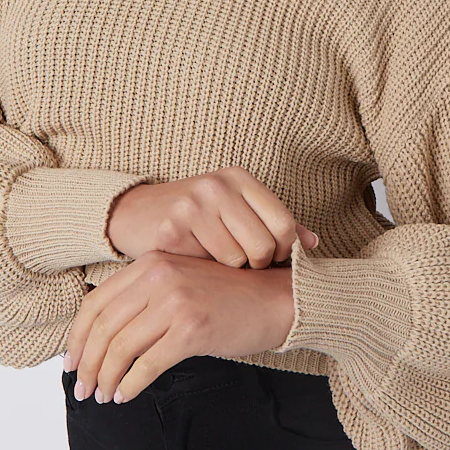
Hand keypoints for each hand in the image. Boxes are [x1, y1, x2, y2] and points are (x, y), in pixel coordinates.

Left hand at [62, 250, 296, 403]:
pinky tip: (127, 394)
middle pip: (104, 327)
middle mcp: (159, 277)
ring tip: (103, 395)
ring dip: (106, 377)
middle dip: (87, 362)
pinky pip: (147, 364)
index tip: (72, 361)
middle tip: (82, 387)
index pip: (97, 301)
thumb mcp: (182, 281)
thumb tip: (105, 335)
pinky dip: (131, 384)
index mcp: (151, 262)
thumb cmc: (230, 296)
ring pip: (121, 347)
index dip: (78, 336)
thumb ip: (147, 296)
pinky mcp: (191, 329)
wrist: (277, 299)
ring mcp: (175, 302)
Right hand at [107, 166, 318, 267]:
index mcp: (240, 178)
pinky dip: (209, 271)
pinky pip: (213, 264)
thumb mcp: (237, 214)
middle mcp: (219, 184)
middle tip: (241, 265)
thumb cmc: (195, 220)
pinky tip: (197, 260)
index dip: (284, 251)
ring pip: (240, 259)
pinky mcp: (175, 226)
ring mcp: (196, 203)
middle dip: (258, 265)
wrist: (136, 216)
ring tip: (216, 260)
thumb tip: (313, 243)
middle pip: (265, 245)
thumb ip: (275, 225)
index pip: (285, 223)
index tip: (270, 259)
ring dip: (232, 270)